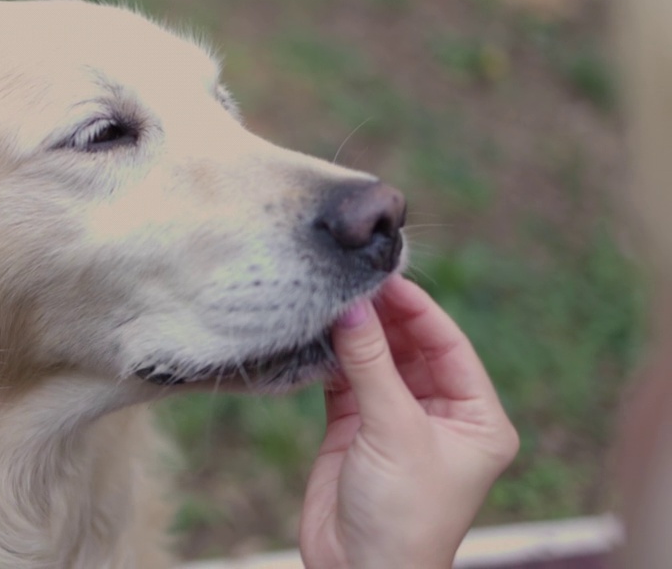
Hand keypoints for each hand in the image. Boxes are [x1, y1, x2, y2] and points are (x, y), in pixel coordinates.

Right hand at [298, 275, 519, 568]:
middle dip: (383, 318)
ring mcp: (396, 421)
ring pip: (377, 361)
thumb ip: (370, 365)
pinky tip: (316, 335)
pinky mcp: (356, 429)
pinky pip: (347, 380)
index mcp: (477, 418)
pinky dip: (331, 358)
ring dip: (355, 335)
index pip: (449, 345)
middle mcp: (441, 415)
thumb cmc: (402, 516)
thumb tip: (351, 306)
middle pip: (412, 348)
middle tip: (350, 282)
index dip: (418, 309)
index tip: (384, 276)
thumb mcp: (394, 432)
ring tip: (329, 301)